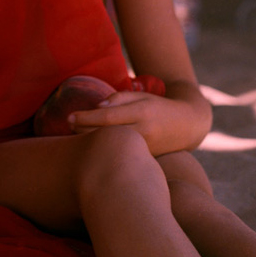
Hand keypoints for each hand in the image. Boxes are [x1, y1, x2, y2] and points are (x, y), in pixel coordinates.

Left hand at [68, 89, 207, 154]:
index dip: (86, 117)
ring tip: (76, 137)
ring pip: (113, 148)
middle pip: (107, 134)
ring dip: (91, 144)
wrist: (187, 126)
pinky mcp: (147, 160)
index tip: (69, 117)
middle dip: (83, 131)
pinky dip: (106, 153)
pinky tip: (93, 150)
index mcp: (142, 112)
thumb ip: (118, 99)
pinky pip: (122, 158)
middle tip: (68, 126)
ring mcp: (146, 149)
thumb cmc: (157, 107)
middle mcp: (144, 132)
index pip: (108, 116)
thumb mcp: (140, 96)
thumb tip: (97, 106)